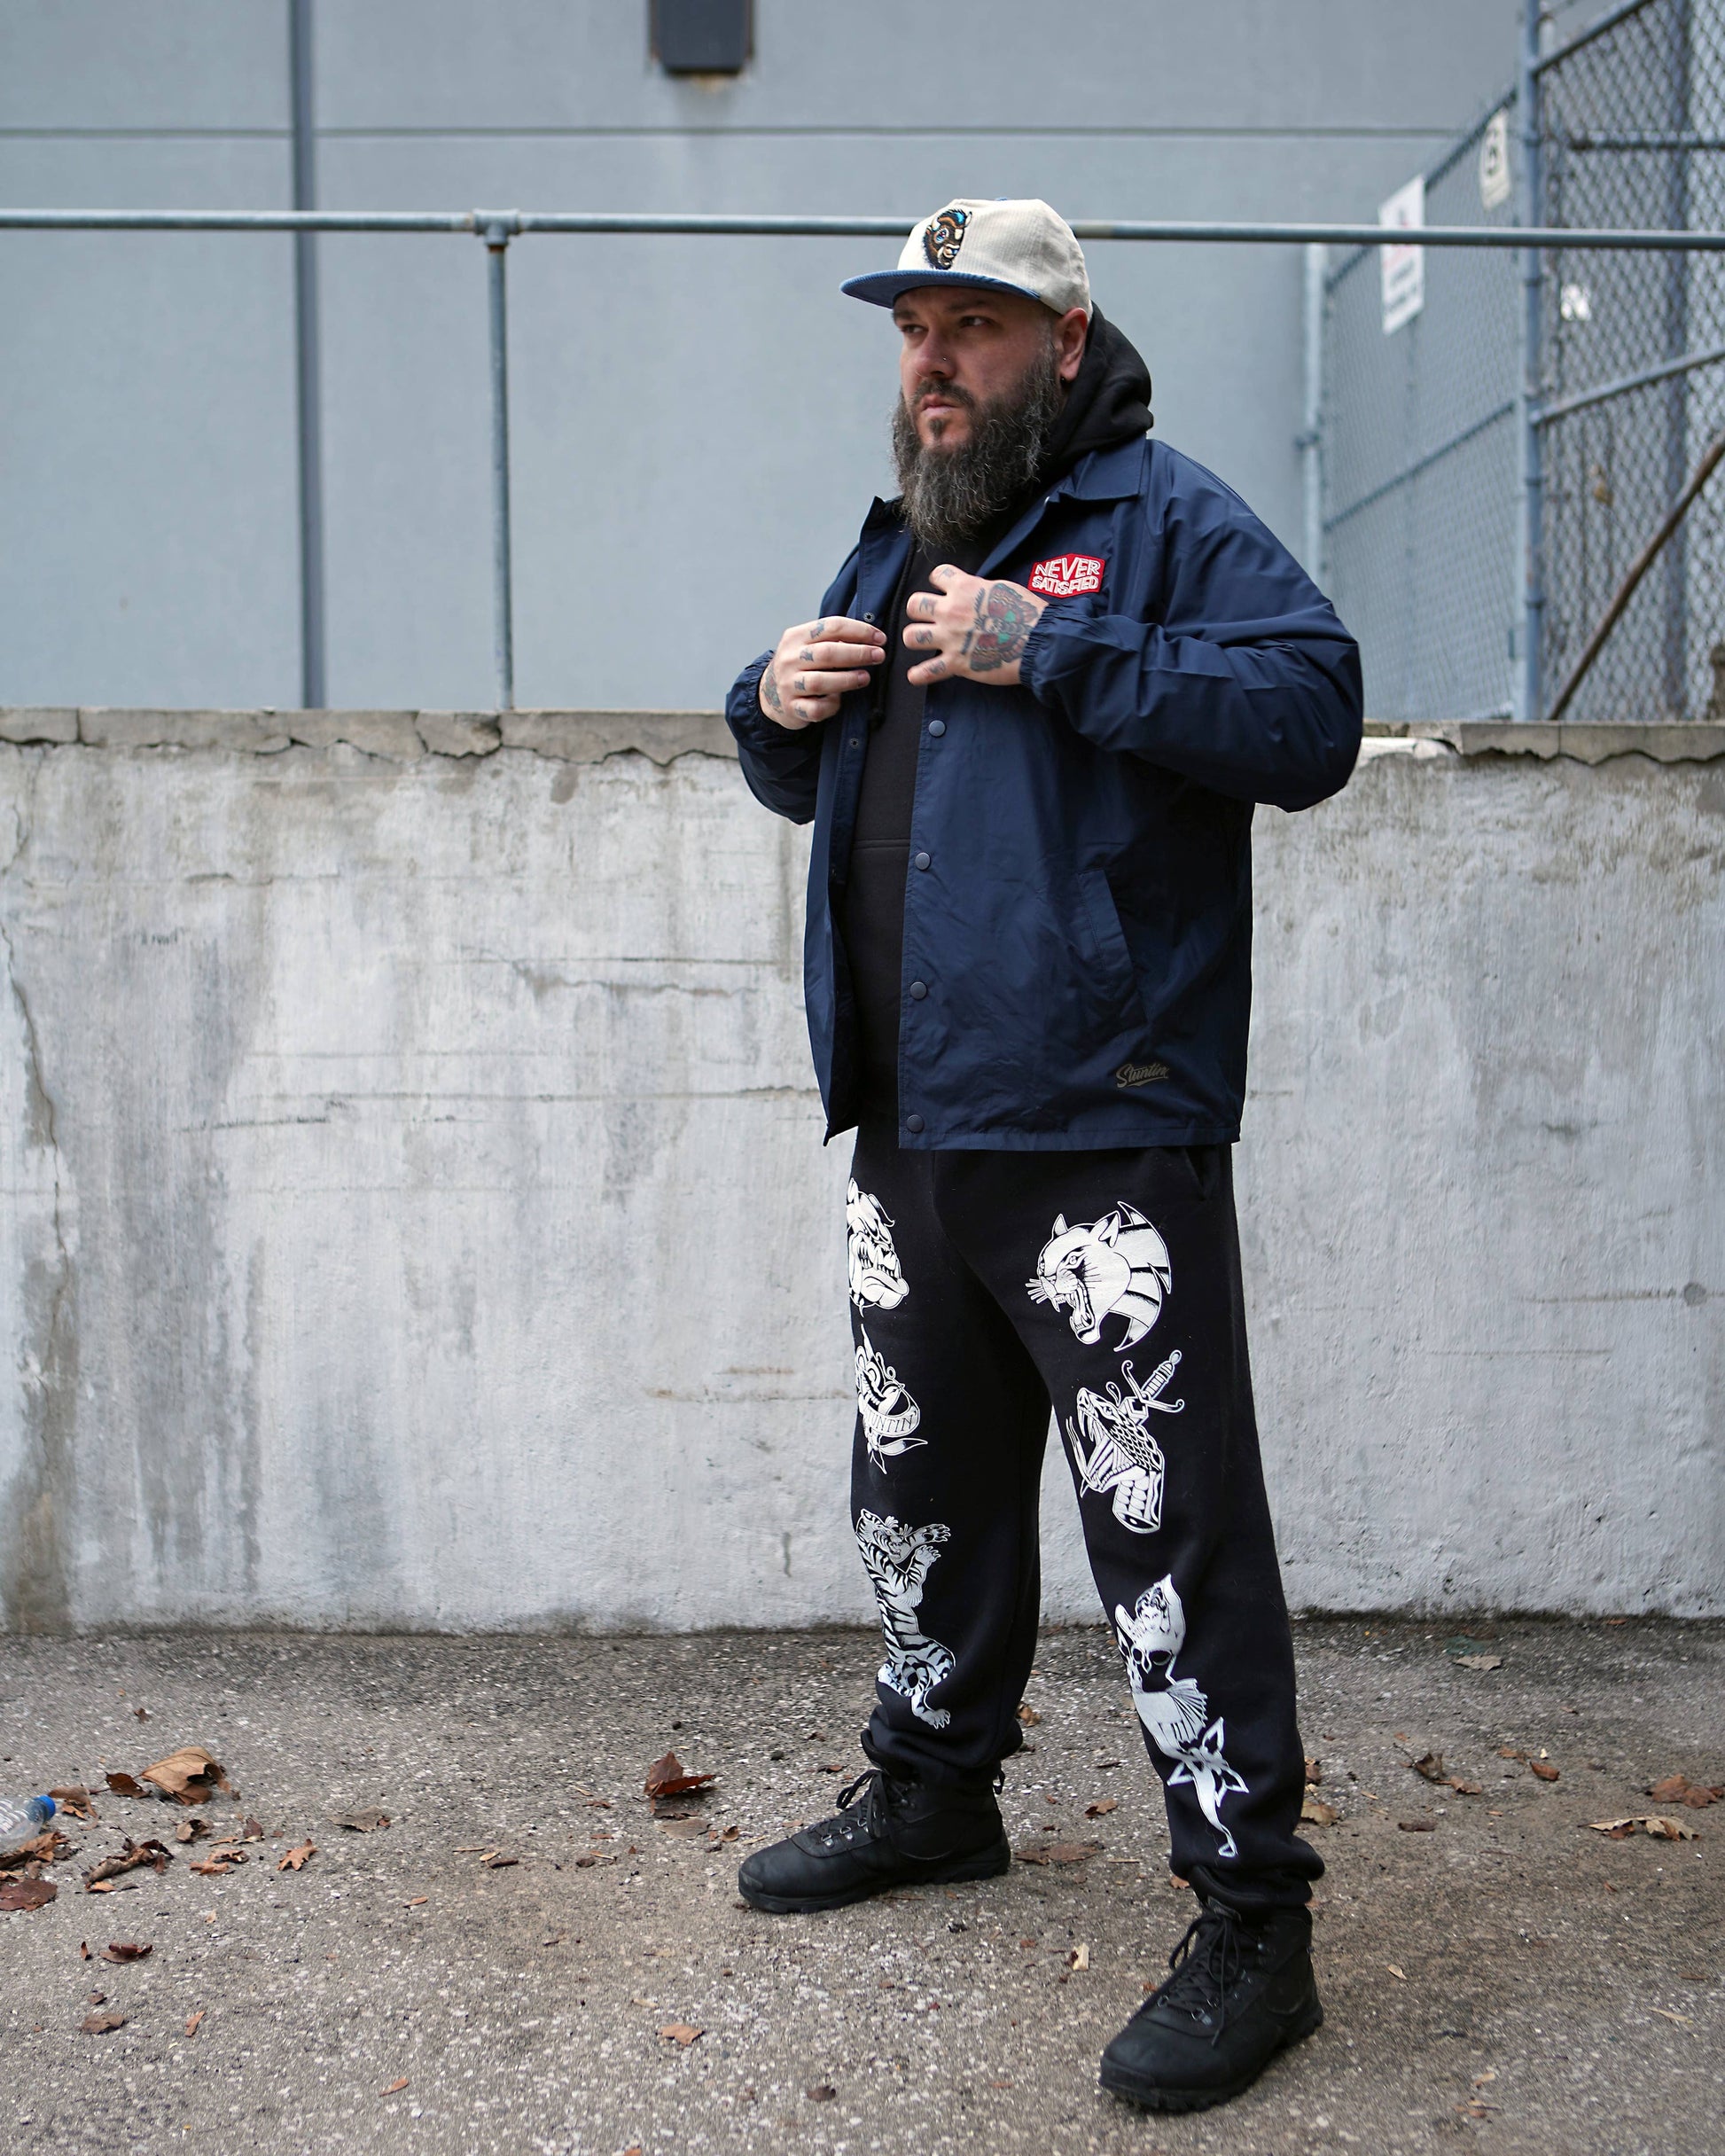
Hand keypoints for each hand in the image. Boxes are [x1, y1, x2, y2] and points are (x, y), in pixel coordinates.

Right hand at [759, 615, 886, 728]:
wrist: (770, 693)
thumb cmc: (800, 666)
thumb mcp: (808, 645)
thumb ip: (832, 639)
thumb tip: (871, 638)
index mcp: (795, 637)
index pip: (830, 626)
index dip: (859, 631)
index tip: (879, 638)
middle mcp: (789, 659)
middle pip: (827, 653)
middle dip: (858, 653)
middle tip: (879, 656)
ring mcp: (789, 684)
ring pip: (820, 682)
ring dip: (847, 679)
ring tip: (865, 677)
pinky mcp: (792, 708)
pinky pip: (816, 709)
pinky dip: (831, 705)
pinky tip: (839, 699)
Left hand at [904, 565, 1046, 687]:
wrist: (1038, 641)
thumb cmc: (1027, 613)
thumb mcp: (1002, 588)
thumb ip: (979, 589)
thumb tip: (972, 592)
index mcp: (965, 587)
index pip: (936, 575)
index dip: (938, 583)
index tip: (943, 591)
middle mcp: (951, 611)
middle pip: (914, 605)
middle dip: (919, 611)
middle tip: (930, 618)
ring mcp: (950, 638)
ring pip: (911, 636)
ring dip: (916, 639)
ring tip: (924, 642)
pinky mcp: (955, 663)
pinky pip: (925, 672)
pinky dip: (919, 675)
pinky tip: (917, 675)